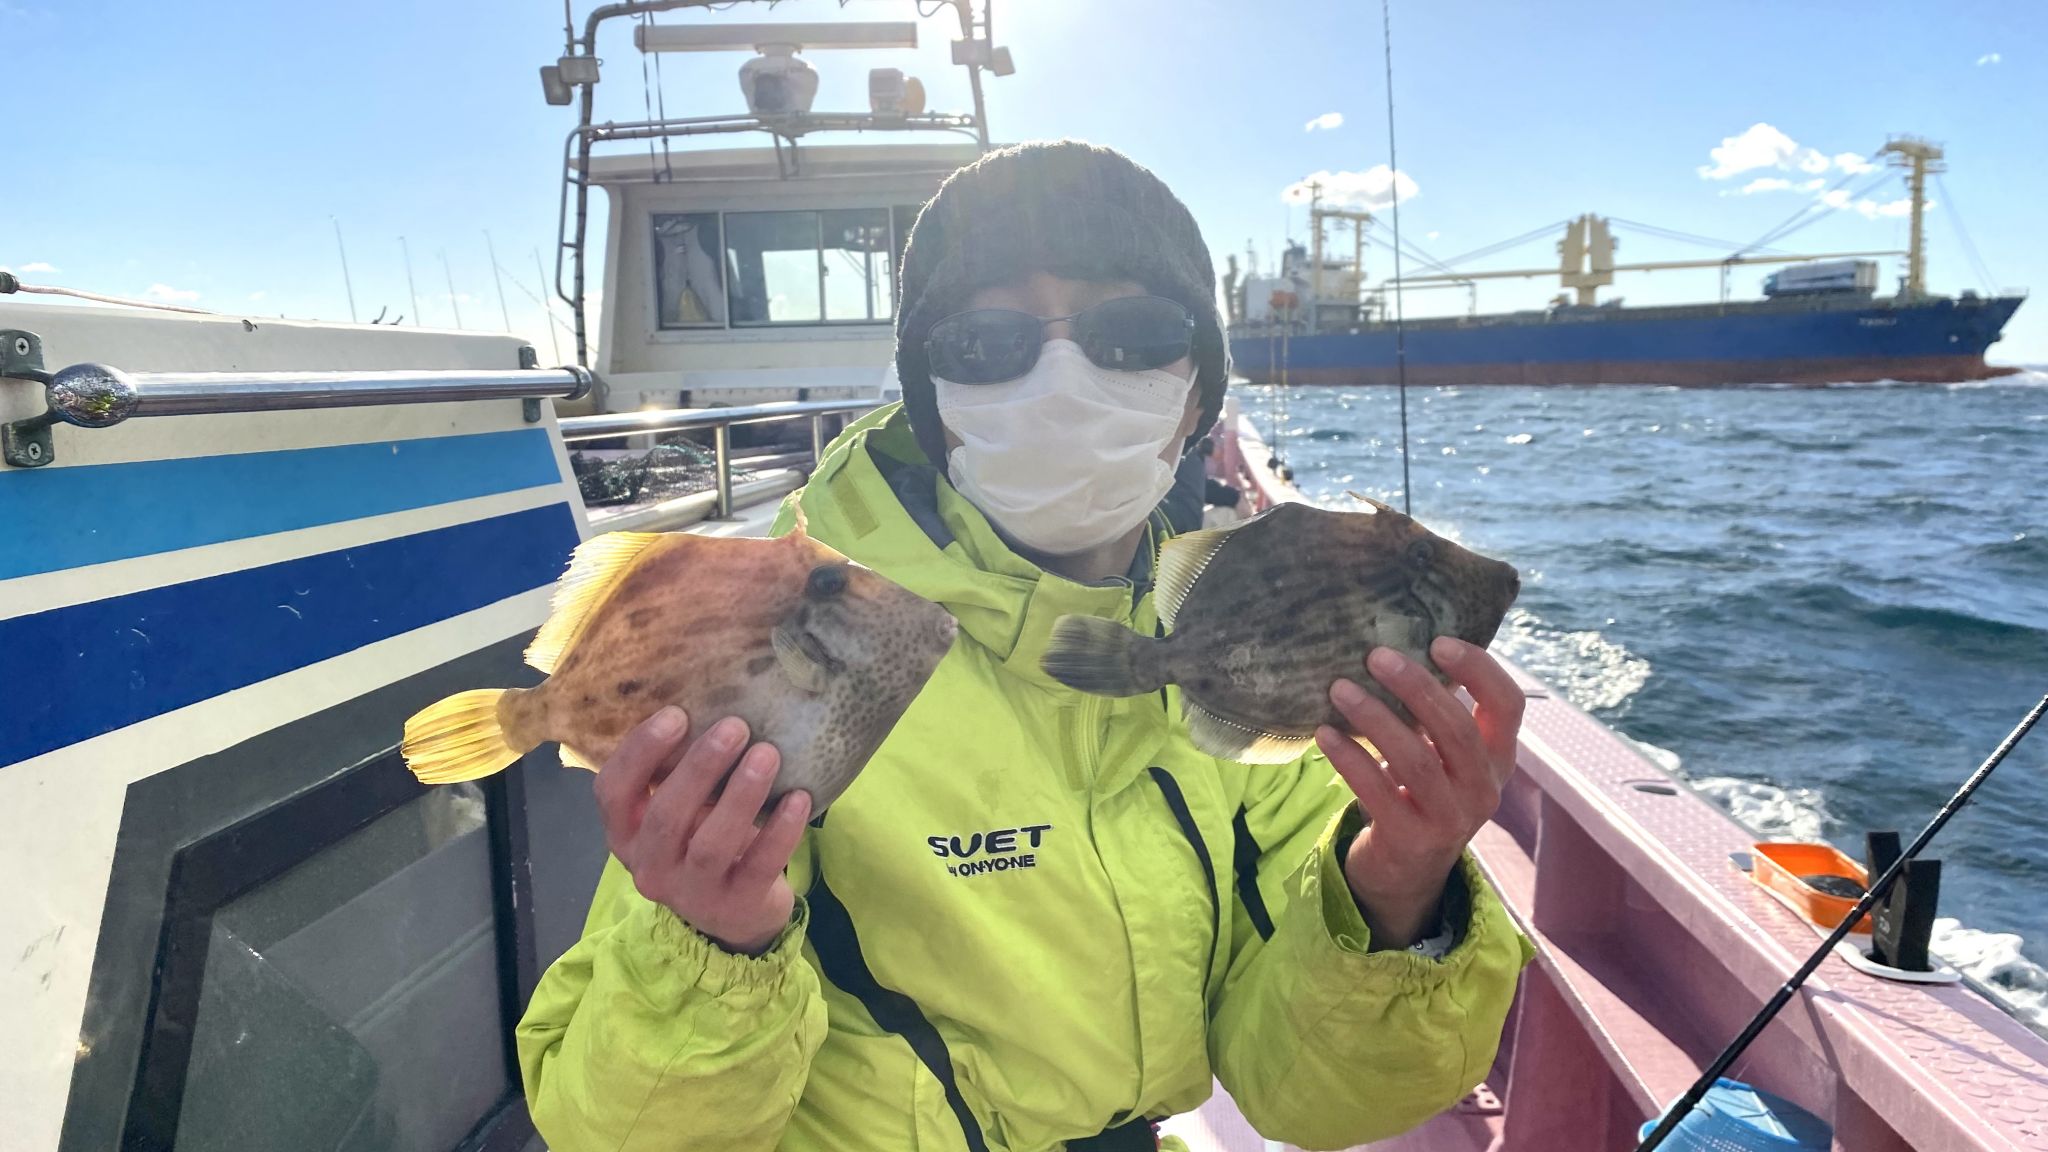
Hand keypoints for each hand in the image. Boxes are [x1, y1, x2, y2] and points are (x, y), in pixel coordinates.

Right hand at [593, 706, 811, 955]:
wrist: (738, 913)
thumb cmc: (703, 838)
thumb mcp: (681, 809)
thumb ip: (678, 770)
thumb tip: (711, 697)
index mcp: (627, 833)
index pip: (612, 792)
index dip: (640, 752)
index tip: (677, 714)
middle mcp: (649, 867)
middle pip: (666, 816)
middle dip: (700, 767)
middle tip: (736, 726)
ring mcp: (692, 892)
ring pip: (711, 843)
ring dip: (740, 794)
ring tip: (768, 753)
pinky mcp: (736, 905)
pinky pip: (759, 865)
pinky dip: (780, 830)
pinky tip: (798, 798)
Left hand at [1315, 637, 1522, 948]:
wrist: (1407, 869)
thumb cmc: (1422, 790)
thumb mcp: (1441, 751)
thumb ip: (1434, 708)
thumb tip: (1396, 643)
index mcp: (1498, 756)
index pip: (1507, 704)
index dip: (1479, 669)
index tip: (1437, 642)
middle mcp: (1484, 788)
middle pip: (1457, 729)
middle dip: (1416, 688)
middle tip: (1374, 656)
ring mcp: (1452, 819)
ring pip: (1415, 760)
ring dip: (1374, 718)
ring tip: (1339, 689)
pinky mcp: (1412, 840)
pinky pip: (1378, 792)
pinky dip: (1349, 758)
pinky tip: (1324, 733)